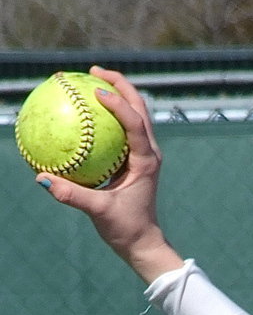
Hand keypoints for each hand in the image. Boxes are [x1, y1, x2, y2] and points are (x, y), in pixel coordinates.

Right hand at [35, 66, 184, 283]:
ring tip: (91, 80)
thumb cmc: (126, 229)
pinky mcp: (137, 160)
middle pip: (140, 107)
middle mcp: (149, 153)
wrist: (143, 243)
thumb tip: (42, 178)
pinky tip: (86, 112)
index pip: (136, 123)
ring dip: (117, 94)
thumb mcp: (99, 213)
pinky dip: (109, 115)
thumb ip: (72, 195)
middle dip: (119, 84)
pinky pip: (124, 129)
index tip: (96, 91)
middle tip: (94, 71)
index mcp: (146, 161)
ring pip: (135, 114)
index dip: (118, 104)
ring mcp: (144, 155)